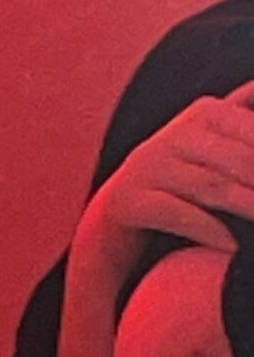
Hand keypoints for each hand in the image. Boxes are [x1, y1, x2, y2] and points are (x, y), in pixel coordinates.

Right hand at [75, 80, 253, 272]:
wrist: (117, 210)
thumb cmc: (178, 174)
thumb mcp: (210, 137)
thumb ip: (243, 110)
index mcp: (205, 114)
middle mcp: (176, 136)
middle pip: (240, 162)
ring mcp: (152, 168)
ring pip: (213, 189)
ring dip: (250, 209)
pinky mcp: (134, 201)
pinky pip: (179, 214)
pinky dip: (210, 231)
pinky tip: (234, 247)